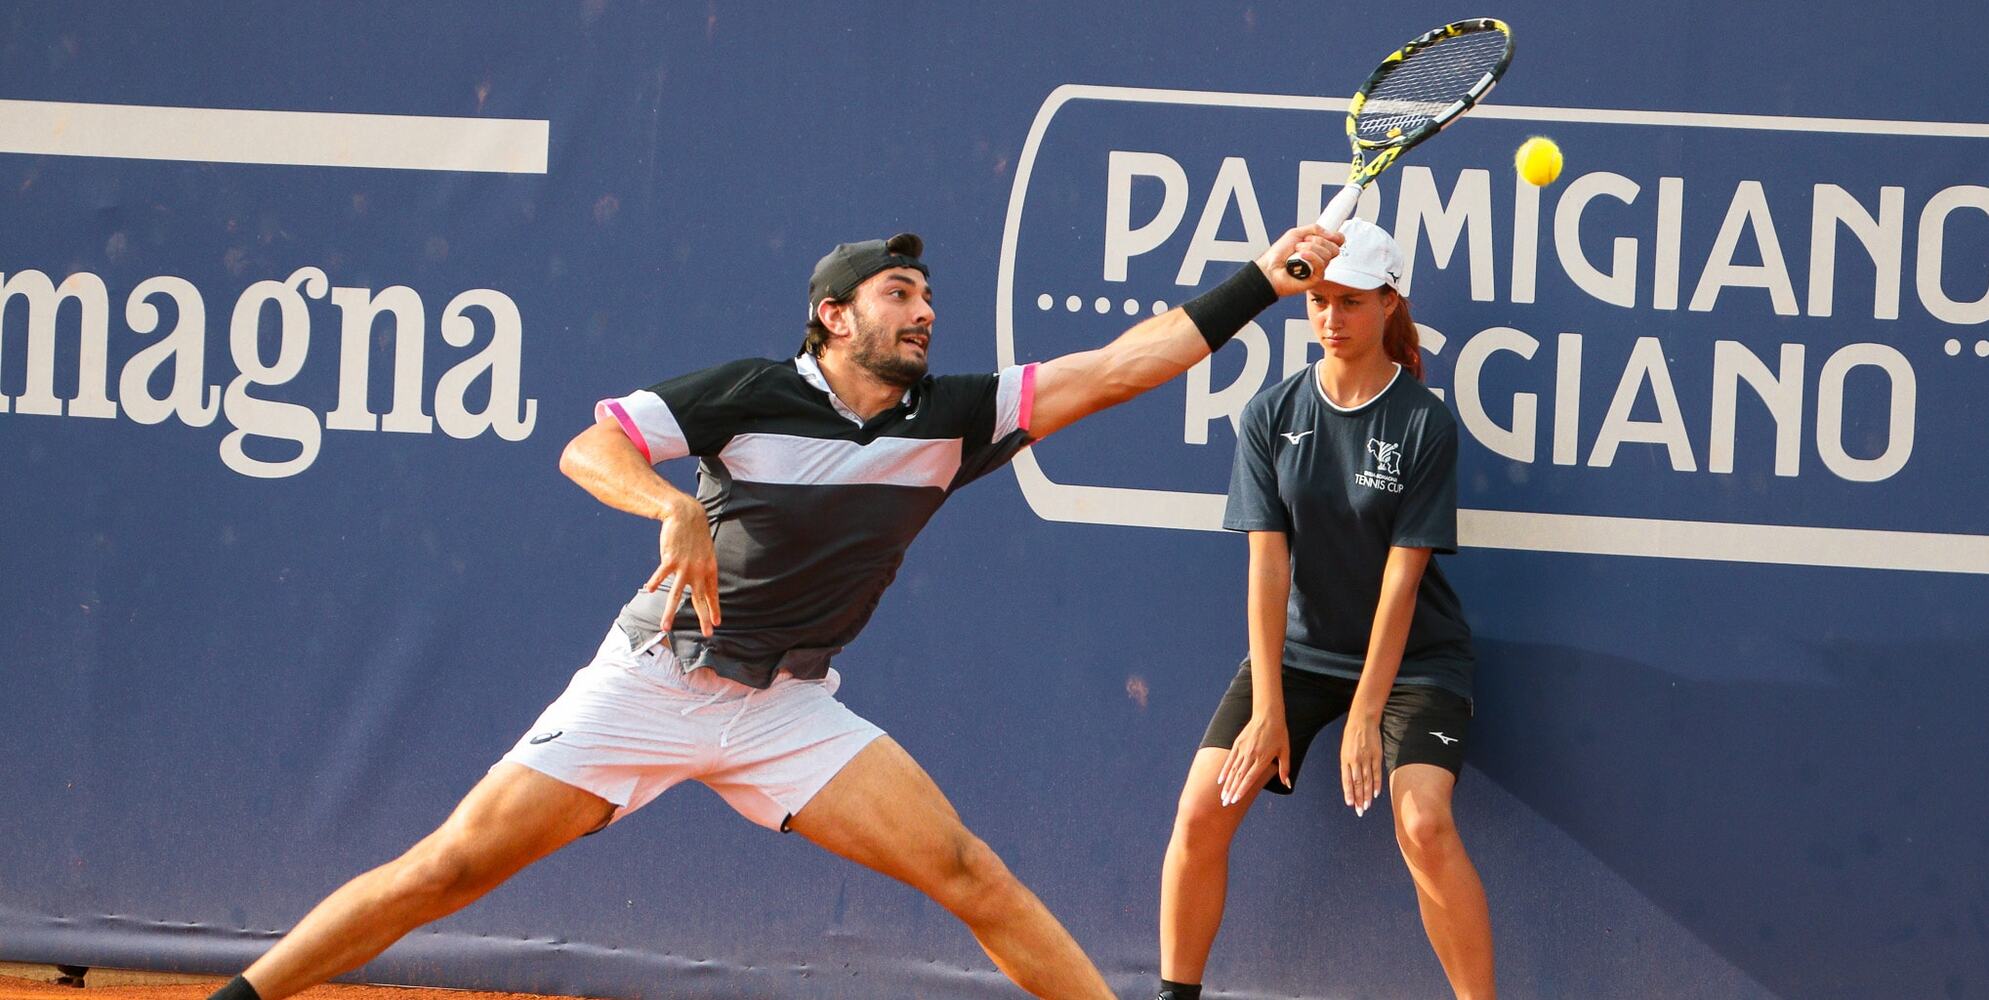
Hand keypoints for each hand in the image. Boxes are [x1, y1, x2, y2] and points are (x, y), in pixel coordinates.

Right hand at [645, 496, 720, 636]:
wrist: (686, 515)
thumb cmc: (695, 533)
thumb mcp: (705, 551)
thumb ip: (703, 566)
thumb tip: (700, 579)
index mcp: (709, 569)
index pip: (712, 593)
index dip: (714, 608)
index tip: (716, 623)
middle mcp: (698, 571)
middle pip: (700, 599)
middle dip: (703, 617)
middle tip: (708, 634)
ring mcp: (684, 567)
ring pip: (676, 595)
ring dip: (670, 613)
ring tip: (665, 628)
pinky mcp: (670, 560)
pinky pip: (661, 575)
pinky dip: (655, 582)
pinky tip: (650, 590)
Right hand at [1217, 712, 1290, 806]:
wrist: (1268, 715)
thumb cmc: (1279, 733)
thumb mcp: (1285, 750)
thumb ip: (1285, 769)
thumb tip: (1287, 784)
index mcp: (1263, 759)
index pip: (1250, 778)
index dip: (1242, 790)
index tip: (1235, 800)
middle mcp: (1251, 756)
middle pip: (1239, 777)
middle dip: (1232, 791)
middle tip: (1225, 803)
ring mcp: (1242, 749)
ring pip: (1233, 770)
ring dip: (1227, 784)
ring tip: (1222, 795)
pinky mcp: (1237, 743)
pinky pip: (1229, 760)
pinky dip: (1224, 771)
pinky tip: (1220, 780)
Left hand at [1257, 225, 1343, 296]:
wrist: (1269, 269)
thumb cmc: (1278, 255)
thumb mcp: (1295, 234)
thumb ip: (1315, 229)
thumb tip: (1332, 234)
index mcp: (1317, 247)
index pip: (1338, 241)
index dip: (1336, 237)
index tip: (1328, 235)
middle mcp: (1320, 258)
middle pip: (1334, 247)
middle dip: (1318, 241)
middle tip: (1303, 242)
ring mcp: (1318, 268)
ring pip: (1327, 254)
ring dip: (1310, 248)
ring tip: (1297, 251)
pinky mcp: (1316, 278)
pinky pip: (1321, 264)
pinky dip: (1311, 256)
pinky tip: (1301, 256)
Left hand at [1341, 716, 1381, 815]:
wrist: (1362, 721)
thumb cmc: (1352, 737)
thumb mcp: (1345, 751)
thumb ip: (1347, 766)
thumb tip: (1350, 782)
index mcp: (1345, 760)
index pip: (1347, 781)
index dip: (1349, 793)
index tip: (1350, 804)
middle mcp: (1355, 761)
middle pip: (1357, 783)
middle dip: (1358, 799)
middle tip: (1360, 811)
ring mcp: (1366, 758)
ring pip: (1367, 780)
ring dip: (1366, 795)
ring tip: (1367, 806)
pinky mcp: (1376, 756)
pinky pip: (1376, 773)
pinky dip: (1376, 784)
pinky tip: (1375, 794)